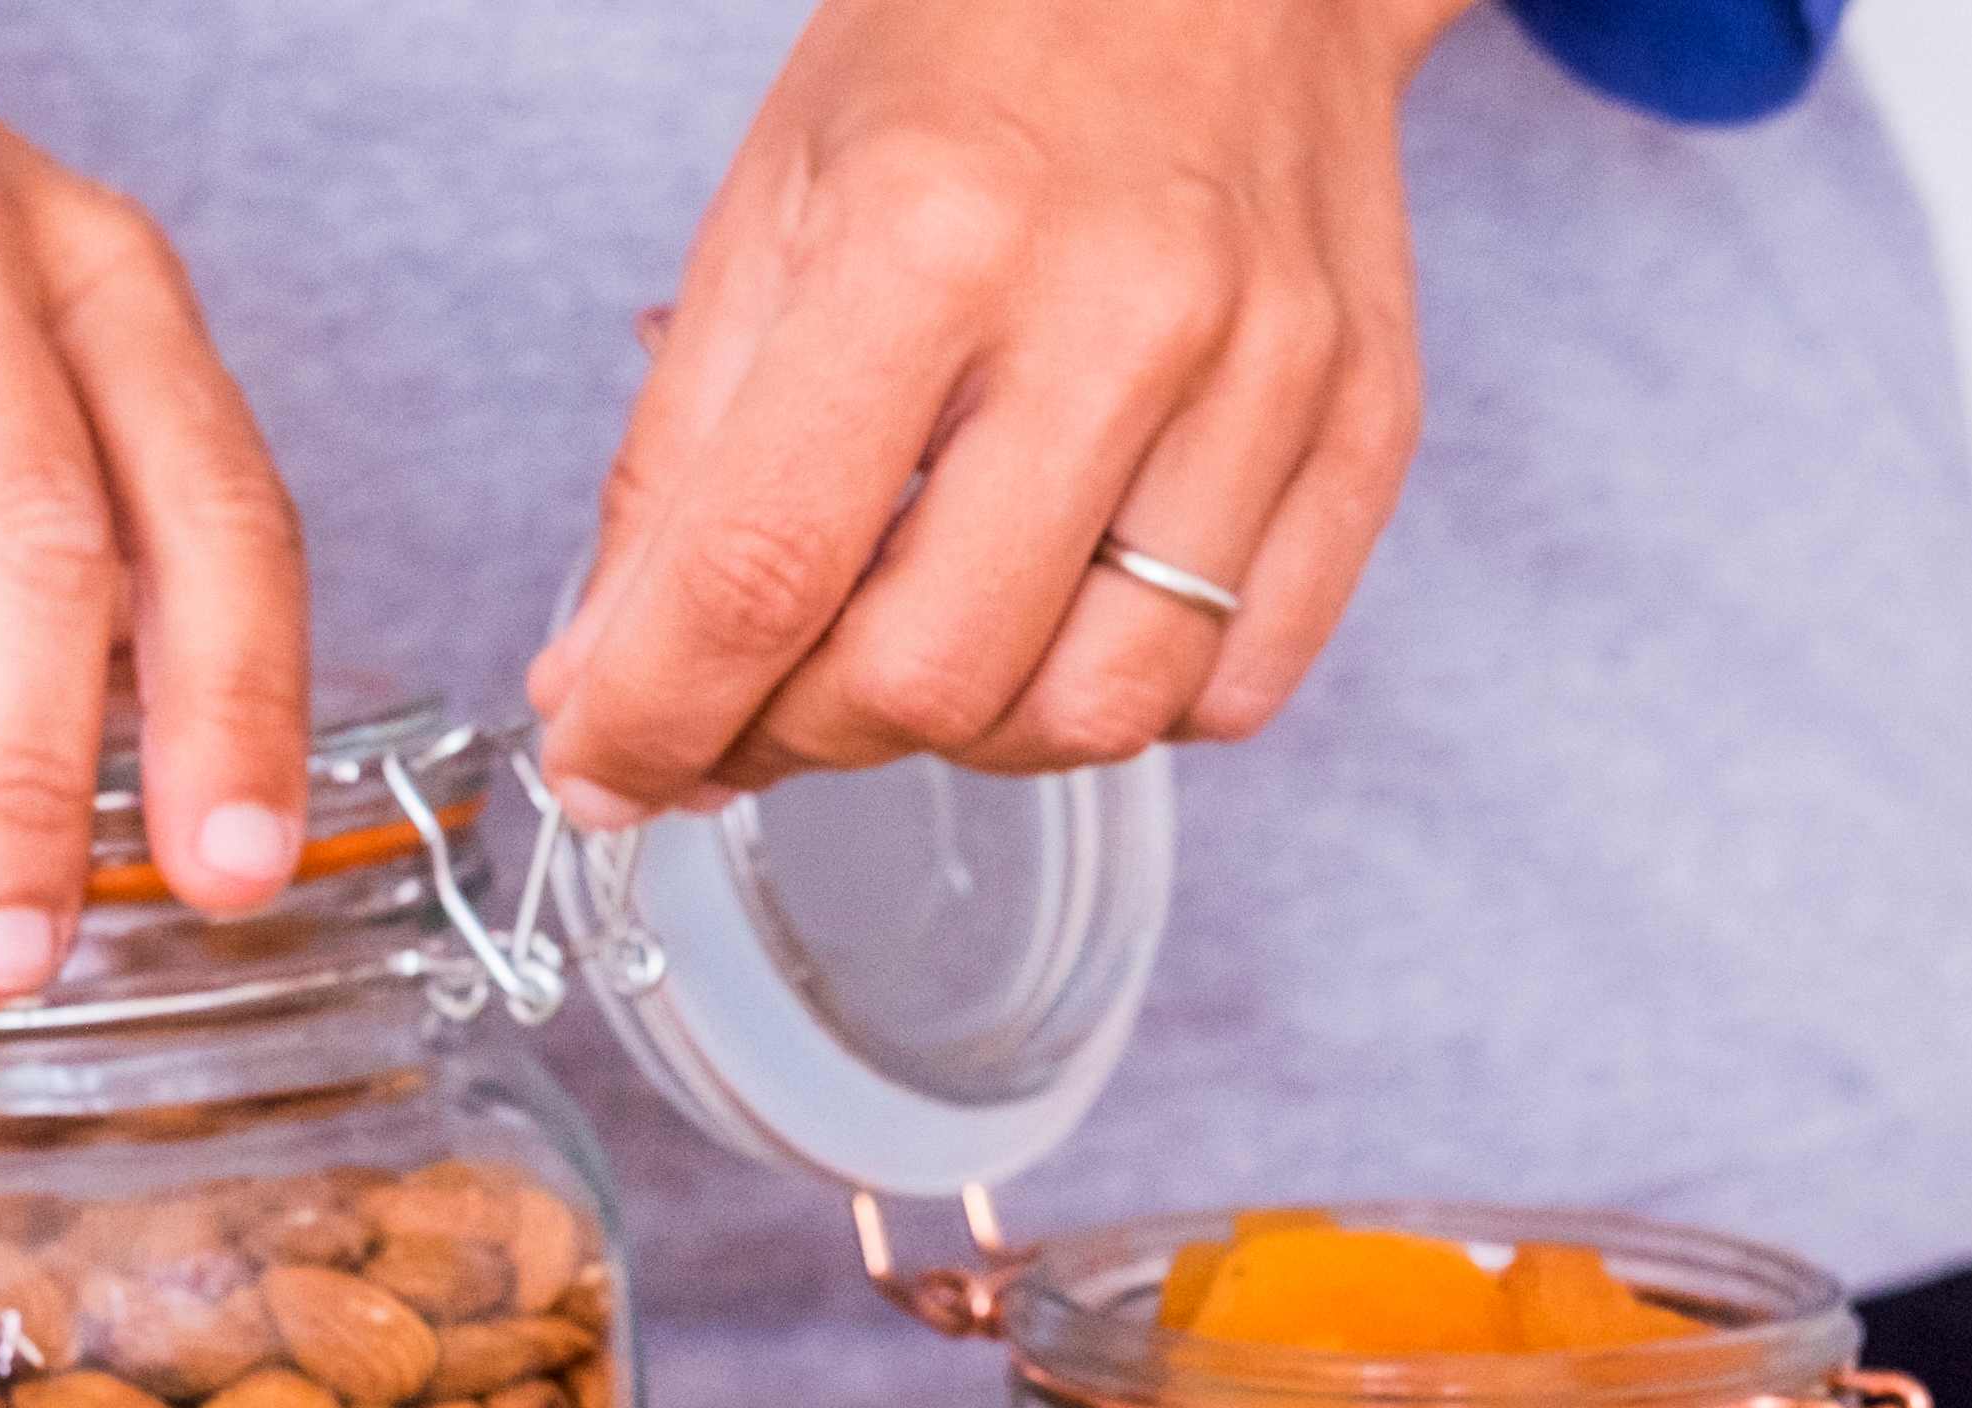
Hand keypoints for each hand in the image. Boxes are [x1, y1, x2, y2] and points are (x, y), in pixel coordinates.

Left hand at [524, 0, 1465, 824]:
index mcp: (932, 233)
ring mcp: (1267, 380)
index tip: (607, 771)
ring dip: (970, 735)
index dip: (659, 714)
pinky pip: (1239, 687)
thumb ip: (680, 460)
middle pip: (933, 675)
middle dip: (807, 734)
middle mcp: (1120, 315)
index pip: (763, 566)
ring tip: (920, 643)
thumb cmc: (988, 46)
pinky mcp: (1364, 427)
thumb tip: (607, 688)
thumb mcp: (776, 203)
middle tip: (765, 694)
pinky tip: (1068, 612)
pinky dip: (1130, 702)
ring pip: (1095, 715)